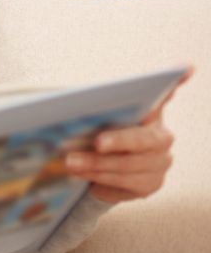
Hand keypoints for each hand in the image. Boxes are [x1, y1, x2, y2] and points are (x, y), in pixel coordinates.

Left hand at [65, 67, 192, 202]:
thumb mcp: (93, 120)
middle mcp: (162, 137)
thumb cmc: (97, 136)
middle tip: (96, 142)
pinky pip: (124, 183)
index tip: (185, 68)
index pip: (165, 94)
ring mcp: (160, 163)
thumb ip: (94, 110)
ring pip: (129, 165)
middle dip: (118, 141)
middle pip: (143, 139)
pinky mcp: (151, 184)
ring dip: (97, 164)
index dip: (175, 81)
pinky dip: (99, 178)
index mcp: (150, 113)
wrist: (102, 172)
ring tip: (71, 162)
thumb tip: (67, 102)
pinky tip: (80, 175)